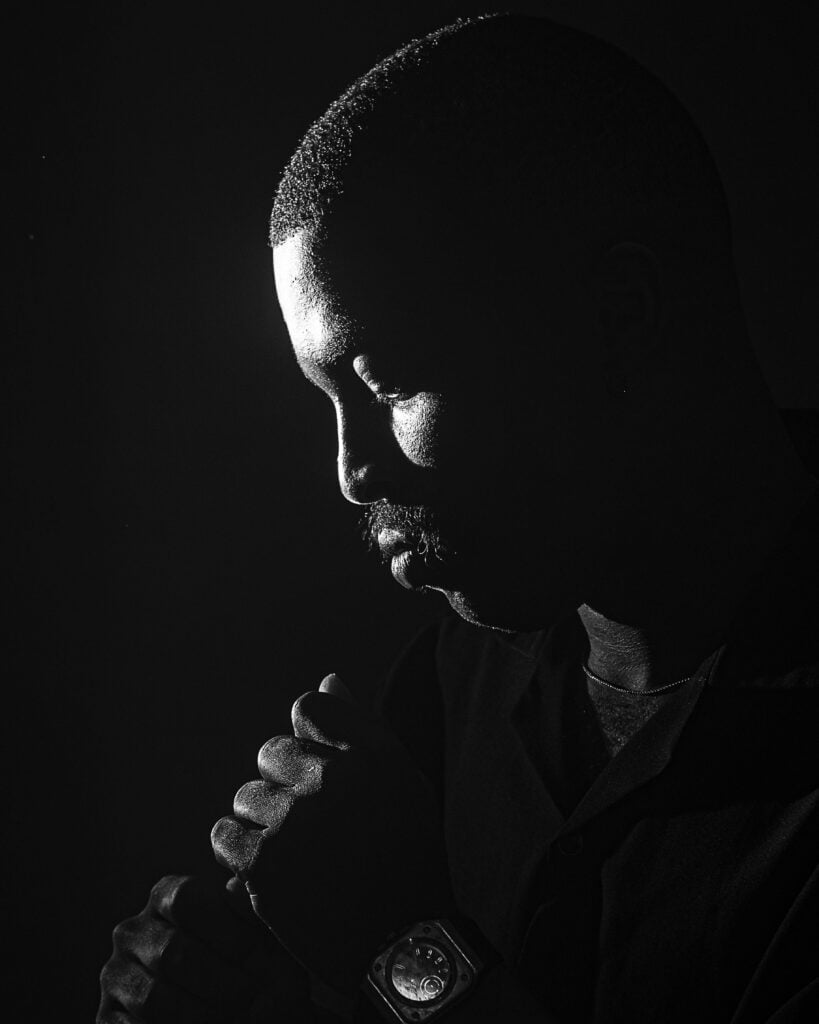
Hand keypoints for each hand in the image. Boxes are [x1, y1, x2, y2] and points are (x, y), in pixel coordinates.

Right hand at [97, 872, 312, 1021]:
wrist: (236, 1012)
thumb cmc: (250, 969)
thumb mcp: (257, 938)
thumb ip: (247, 911)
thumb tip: (234, 888)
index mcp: (166, 897)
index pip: (185, 898)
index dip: (223, 927)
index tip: (256, 955)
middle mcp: (132, 932)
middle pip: (173, 951)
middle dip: (220, 980)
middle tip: (255, 998)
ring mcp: (115, 977)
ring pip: (154, 997)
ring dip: (203, 1014)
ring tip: (238, 1018)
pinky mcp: (107, 1020)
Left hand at [210, 674, 453, 997]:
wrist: (401, 940)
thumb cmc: (404, 852)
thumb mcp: (400, 780)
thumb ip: (360, 726)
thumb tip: (327, 677)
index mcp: (372, 753)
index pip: (308, 707)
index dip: (311, 742)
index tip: (324, 777)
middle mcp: (334, 779)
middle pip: (271, 751)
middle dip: (285, 782)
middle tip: (314, 823)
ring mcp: (294, 822)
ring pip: (246, 794)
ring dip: (263, 820)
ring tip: (297, 852)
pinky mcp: (262, 865)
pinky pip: (225, 834)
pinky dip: (241, 852)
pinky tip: (272, 870)